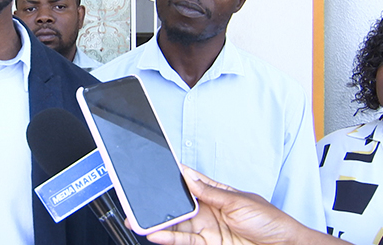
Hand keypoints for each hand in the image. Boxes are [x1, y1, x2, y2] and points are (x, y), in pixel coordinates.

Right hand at [145, 166, 341, 244]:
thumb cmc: (271, 221)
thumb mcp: (239, 202)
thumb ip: (210, 192)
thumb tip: (188, 176)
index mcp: (217, 192)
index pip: (189, 182)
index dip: (171, 178)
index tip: (152, 173)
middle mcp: (209, 209)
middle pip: (178, 205)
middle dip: (158, 204)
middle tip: (139, 203)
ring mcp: (208, 227)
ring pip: (177, 224)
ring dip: (159, 224)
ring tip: (142, 223)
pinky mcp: (209, 243)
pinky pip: (185, 240)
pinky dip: (170, 238)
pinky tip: (158, 235)